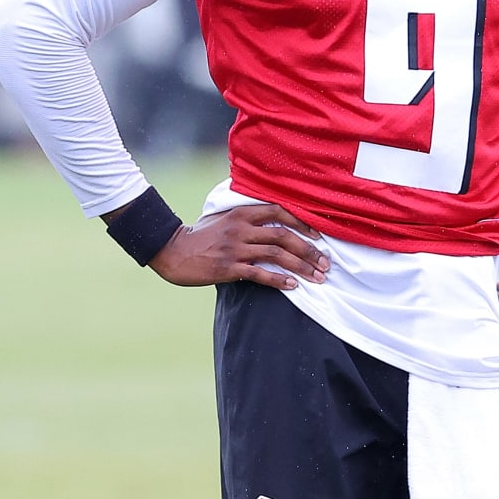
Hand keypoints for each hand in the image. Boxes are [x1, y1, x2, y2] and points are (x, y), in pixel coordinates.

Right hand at [146, 204, 328, 289]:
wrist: (173, 250)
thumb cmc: (202, 235)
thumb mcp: (225, 217)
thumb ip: (249, 217)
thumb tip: (278, 219)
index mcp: (243, 213)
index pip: (280, 212)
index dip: (303, 223)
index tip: (320, 236)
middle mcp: (241, 229)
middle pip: (284, 236)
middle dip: (309, 250)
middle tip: (326, 263)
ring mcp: (235, 248)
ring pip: (276, 255)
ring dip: (300, 267)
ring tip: (317, 277)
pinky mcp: (228, 268)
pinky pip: (259, 274)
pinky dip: (278, 280)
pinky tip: (293, 286)